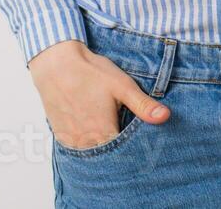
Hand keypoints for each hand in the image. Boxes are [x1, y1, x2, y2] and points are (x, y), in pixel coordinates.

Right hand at [29, 40, 170, 148]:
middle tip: (124, 138)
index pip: (124, 155)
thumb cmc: (89, 72)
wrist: (55, 63)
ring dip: (101, 149)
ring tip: (109, 136)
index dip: (134, 151)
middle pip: (108, 158)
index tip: (142, 147)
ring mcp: (71, 140)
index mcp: (104, 132)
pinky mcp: (61, 135)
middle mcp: (86, 142)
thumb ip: (143, 105)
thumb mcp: (121, 85)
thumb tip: (165, 117)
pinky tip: (92, 134)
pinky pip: (77, 150)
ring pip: (92, 155)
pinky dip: (86, 146)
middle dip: (118, 152)